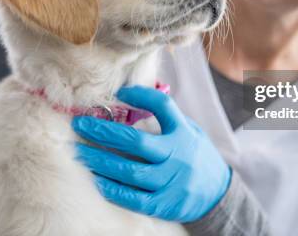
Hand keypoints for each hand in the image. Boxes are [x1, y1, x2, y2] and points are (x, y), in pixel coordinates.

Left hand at [72, 85, 230, 222]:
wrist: (218, 194)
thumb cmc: (195, 155)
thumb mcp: (189, 130)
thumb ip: (166, 117)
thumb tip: (132, 94)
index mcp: (183, 133)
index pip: (163, 107)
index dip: (141, 96)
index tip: (119, 92)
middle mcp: (178, 156)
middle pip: (136, 142)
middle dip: (104, 132)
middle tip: (80, 124)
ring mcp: (172, 182)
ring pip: (130, 172)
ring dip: (100, 162)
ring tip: (80, 152)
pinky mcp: (164, 205)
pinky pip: (133, 198)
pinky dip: (112, 189)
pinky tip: (95, 180)